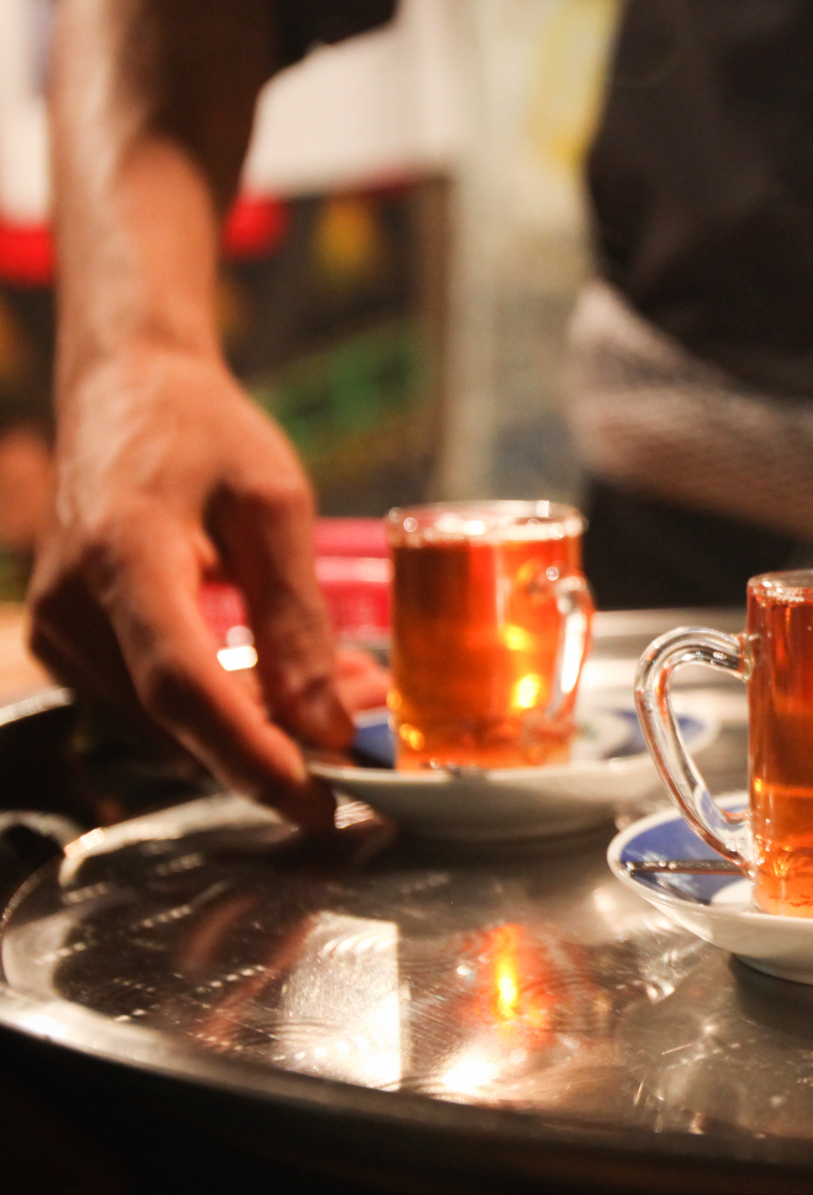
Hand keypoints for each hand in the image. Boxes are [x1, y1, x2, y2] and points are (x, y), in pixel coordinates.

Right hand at [29, 347, 346, 825]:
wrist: (122, 391)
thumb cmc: (204, 433)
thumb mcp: (275, 505)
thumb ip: (297, 616)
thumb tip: (328, 720)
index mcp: (124, 558)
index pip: (183, 687)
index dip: (250, 755)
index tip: (316, 803)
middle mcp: (72, 608)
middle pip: (178, 721)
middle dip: (278, 746)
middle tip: (369, 738)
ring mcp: (60, 632)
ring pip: (167, 726)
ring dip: (258, 730)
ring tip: (348, 696)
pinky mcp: (69, 645)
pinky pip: (152, 705)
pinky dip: (224, 709)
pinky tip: (288, 686)